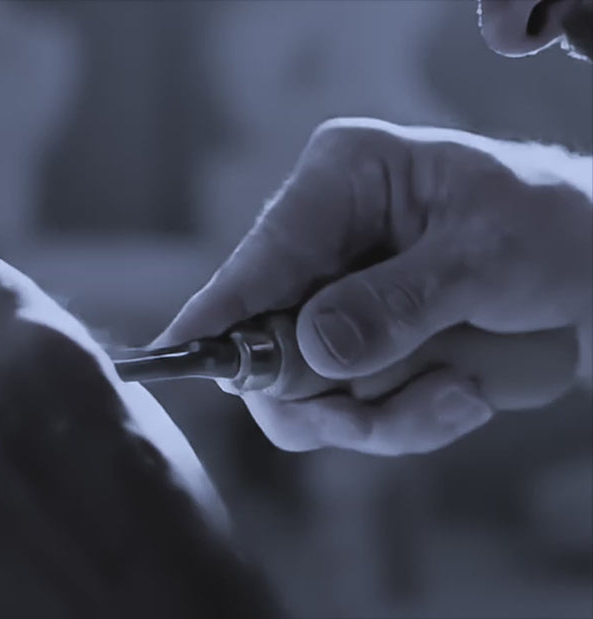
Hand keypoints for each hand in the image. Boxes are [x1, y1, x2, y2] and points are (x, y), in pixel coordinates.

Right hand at [156, 118, 592, 455]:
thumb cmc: (557, 230)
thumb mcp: (489, 258)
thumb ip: (399, 303)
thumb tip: (313, 350)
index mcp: (343, 179)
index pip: (263, 255)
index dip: (221, 312)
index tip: (175, 357)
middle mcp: (323, 237)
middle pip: (266, 338)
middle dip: (329, 394)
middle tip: (385, 414)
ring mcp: (335, 295)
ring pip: (305, 390)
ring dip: (382, 414)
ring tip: (459, 394)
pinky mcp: (358, 343)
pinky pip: (346, 409)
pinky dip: (405, 419)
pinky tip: (463, 393)